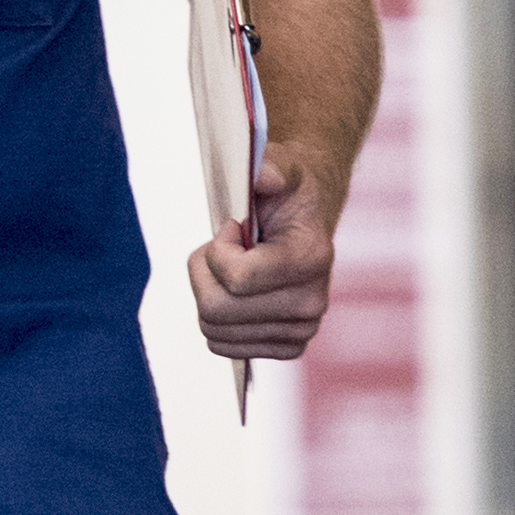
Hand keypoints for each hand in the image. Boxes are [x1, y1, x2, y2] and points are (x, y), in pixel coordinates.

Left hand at [190, 141, 338, 362]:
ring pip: (213, 329)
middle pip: (216, 309)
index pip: (236, 278)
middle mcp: (311, 303)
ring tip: (228, 270)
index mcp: (311, 259)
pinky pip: (222, 345)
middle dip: (202, 274)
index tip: (230, 228)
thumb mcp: (280, 168)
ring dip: (207, 294)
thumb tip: (264, 176)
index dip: (216, 250)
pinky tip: (235, 295)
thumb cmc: (286, 196)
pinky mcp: (286, 347)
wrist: (305, 224)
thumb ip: (272, 167)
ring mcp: (301, 330)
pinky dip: (216, 320)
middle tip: (218, 250)